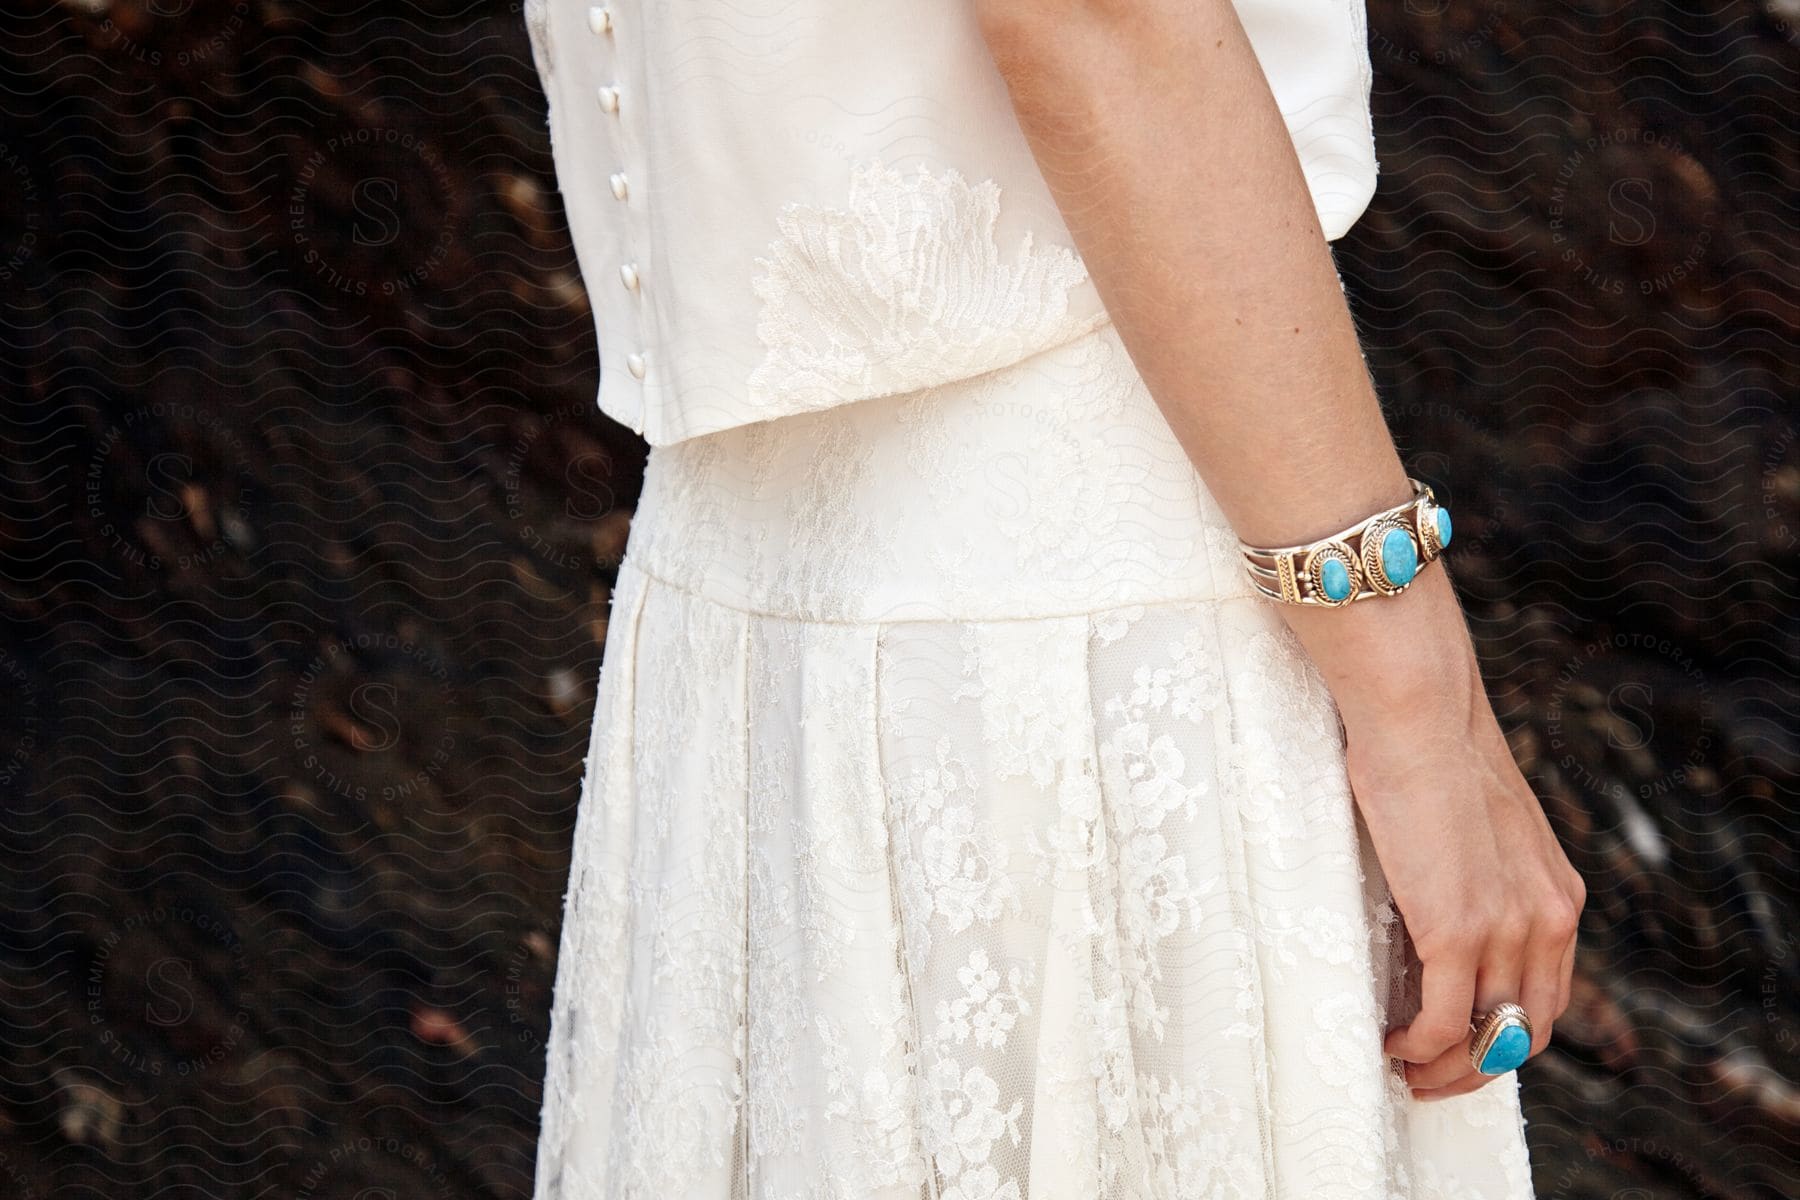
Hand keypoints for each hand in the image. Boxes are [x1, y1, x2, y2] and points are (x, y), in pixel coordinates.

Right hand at [1340, 637, 1584, 1099]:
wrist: (1419, 713)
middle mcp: (1546, 919)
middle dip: (1478, 1069)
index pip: (1547, 995)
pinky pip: (1444, 1022)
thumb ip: (1476, 870)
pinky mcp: (1457, 931)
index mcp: (1556, 894)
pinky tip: (1389, 1043)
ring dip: (1444, 1069)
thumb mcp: (1475, 823)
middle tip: (1427, 1075)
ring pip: (1488, 1040)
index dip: (1503, 1034)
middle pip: (1527, 1032)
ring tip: (1402, 1068)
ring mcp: (1506, 928)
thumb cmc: (1427, 749)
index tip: (1455, 1043)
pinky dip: (1417, 1047)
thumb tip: (1436, 896)